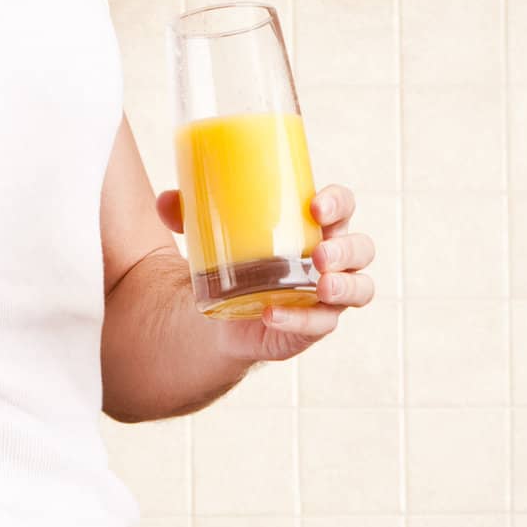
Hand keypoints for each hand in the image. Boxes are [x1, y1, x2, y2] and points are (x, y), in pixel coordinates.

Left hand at [156, 185, 375, 362]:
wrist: (222, 313)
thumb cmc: (229, 260)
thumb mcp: (209, 232)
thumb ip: (188, 213)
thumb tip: (165, 200)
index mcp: (315, 226)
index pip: (344, 206)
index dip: (338, 202)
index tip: (315, 205)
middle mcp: (331, 260)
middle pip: (361, 248)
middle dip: (347, 248)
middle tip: (320, 253)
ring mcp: (327, 296)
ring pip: (360, 289)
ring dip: (345, 285)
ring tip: (320, 284)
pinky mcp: (313, 326)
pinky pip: (321, 325)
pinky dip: (299, 320)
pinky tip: (275, 314)